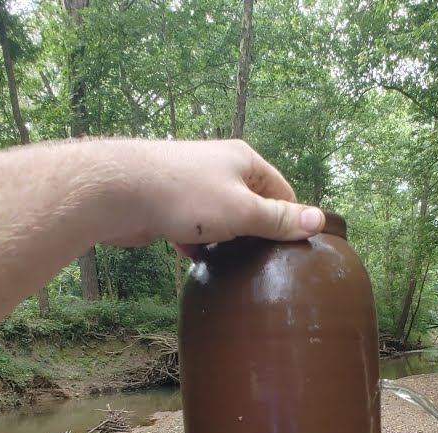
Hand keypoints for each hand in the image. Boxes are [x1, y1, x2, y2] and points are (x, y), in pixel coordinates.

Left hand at [109, 138, 325, 248]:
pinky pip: (195, 228)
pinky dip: (198, 243)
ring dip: (226, 241)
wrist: (118, 192)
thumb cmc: (185, 196)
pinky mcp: (170, 205)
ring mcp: (193, 186)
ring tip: (231, 266)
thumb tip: (319, 220)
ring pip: (222, 219)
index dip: (289, 220)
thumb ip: (279, 219)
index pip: (282, 191)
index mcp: (244, 161)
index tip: (291, 251)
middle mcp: (220, 168)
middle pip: (252, 205)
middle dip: (255, 233)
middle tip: (261, 264)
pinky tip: (197, 260)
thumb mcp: (242, 211)